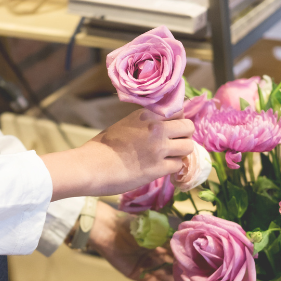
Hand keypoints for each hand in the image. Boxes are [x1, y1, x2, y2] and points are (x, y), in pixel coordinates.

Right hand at [41, 109, 193, 200]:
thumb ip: (144, 124)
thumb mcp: (124, 125)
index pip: (177, 111)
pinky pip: (179, 165)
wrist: (91, 166)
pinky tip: (162, 169)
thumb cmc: (102, 148)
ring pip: (188, 147)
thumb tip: (160, 128)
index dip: (177, 122)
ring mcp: (159, 149)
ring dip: (180, 153)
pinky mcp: (158, 168)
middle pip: (188, 127)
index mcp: (146, 115)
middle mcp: (156, 129)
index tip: (172, 130)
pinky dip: (173, 168)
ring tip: (168, 158)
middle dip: (184, 137)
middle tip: (174, 145)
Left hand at [87, 201, 202, 280]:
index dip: (197, 262)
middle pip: (180, 269)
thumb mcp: (156, 226)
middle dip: (194, 278)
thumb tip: (196, 234)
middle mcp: (159, 254)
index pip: (184, 253)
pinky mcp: (139, 275)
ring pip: (170, 279)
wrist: (107, 230)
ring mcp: (149, 265)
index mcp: (164, 241)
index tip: (212, 269)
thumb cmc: (130, 223)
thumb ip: (174, 233)